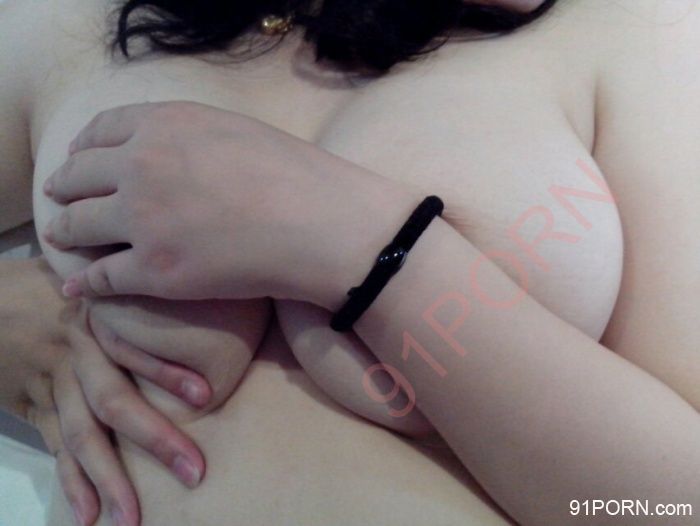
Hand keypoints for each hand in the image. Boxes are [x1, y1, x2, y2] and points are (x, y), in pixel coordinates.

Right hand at [0, 258, 210, 525]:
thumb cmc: (51, 285)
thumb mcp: (88, 277)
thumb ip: (126, 292)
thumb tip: (178, 288)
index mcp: (94, 319)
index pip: (130, 346)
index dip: (164, 370)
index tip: (205, 395)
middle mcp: (74, 353)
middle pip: (113, 399)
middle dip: (154, 437)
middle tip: (194, 471)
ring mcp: (51, 383)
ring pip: (81, 433)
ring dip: (108, 476)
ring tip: (132, 516)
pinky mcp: (32, 405)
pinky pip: (55, 445)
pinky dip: (71, 479)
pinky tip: (89, 512)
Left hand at [43, 101, 418, 306]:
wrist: (322, 223)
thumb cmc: (294, 175)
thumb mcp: (233, 130)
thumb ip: (186, 135)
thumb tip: (158, 151)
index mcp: (164, 125)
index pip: (98, 131)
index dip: (81, 150)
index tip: (78, 164)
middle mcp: (142, 166)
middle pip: (78, 177)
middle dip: (65, 191)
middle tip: (62, 204)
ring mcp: (144, 220)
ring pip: (78, 227)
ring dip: (66, 234)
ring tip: (64, 242)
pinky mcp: (155, 271)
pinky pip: (102, 278)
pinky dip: (86, 285)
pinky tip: (79, 291)